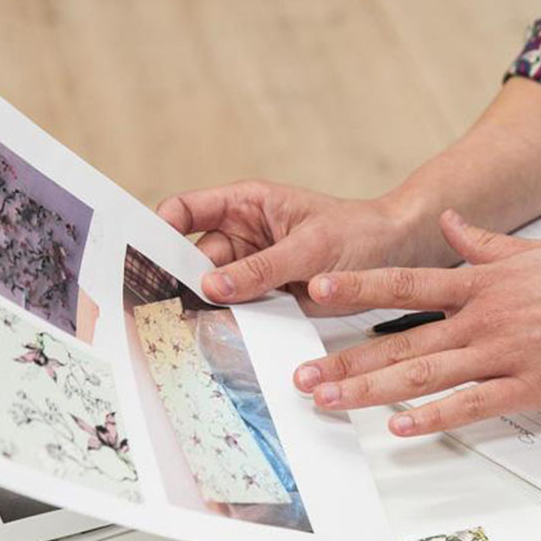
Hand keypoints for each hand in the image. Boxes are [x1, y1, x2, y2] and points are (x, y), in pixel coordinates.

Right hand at [157, 180, 451, 312]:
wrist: (396, 257)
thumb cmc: (358, 233)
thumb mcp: (310, 247)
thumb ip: (261, 268)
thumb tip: (213, 286)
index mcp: (245, 204)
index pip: (186, 210)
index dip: (160, 229)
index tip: (144, 257)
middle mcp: (241, 235)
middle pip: (194, 258)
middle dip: (182, 282)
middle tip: (165, 310)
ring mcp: (252, 268)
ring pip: (214, 289)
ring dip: (207, 307)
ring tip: (192, 328)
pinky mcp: (266, 296)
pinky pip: (239, 309)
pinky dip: (232, 322)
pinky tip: (222, 336)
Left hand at [294, 210, 540, 434]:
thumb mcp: (533, 251)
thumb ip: (481, 241)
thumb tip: (449, 222)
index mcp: (480, 284)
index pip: (404, 282)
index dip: (357, 286)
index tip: (317, 288)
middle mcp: (482, 319)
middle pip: (400, 339)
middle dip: (347, 359)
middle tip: (303, 374)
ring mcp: (502, 355)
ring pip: (425, 374)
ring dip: (372, 389)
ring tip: (330, 401)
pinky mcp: (527, 388)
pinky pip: (472, 405)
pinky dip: (434, 417)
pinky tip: (399, 428)